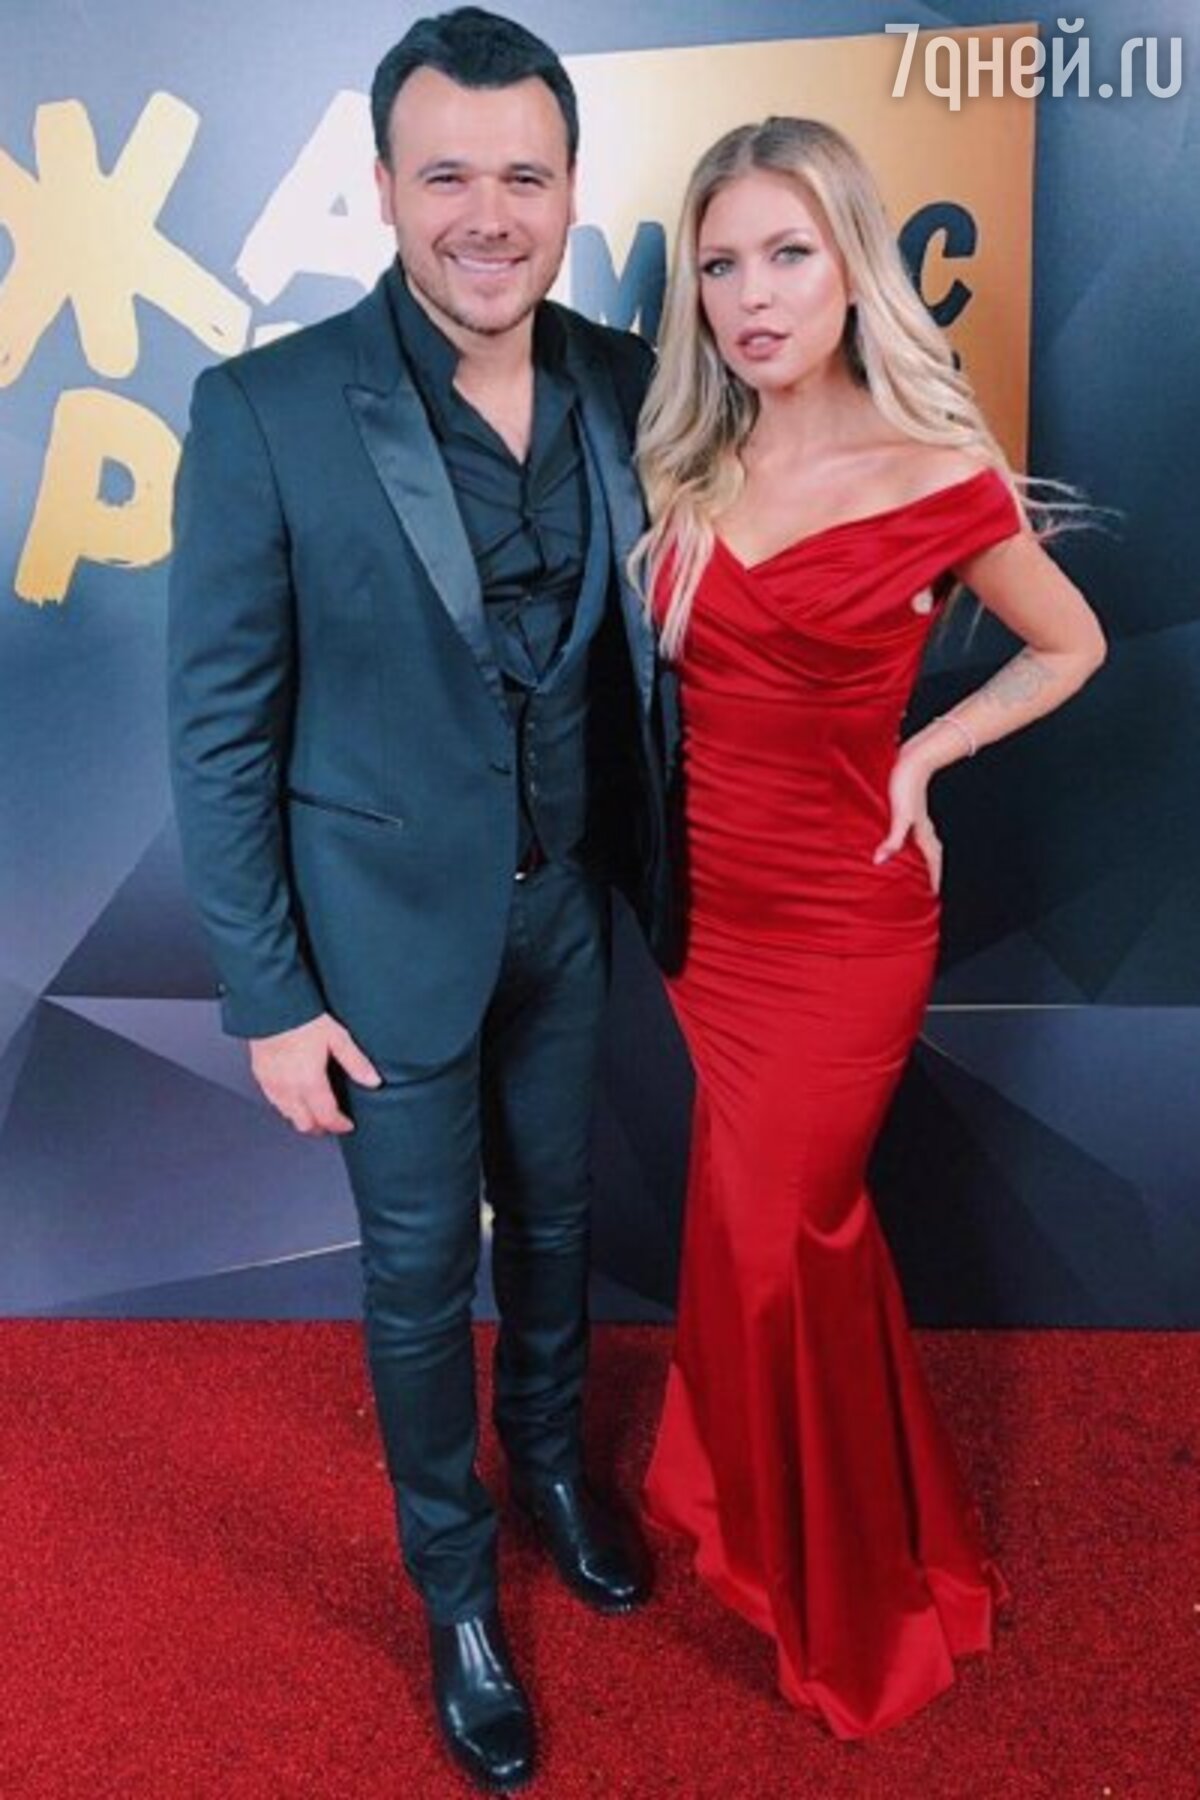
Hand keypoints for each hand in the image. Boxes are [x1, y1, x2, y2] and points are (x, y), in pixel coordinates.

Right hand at [249, 1012, 381, 1134]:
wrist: (271, 1005)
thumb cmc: (302, 1017)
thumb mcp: (337, 1037)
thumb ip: (355, 1062)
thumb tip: (373, 1081)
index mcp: (309, 1082)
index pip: (326, 1117)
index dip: (339, 1125)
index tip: (347, 1124)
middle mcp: (288, 1088)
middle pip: (305, 1124)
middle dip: (321, 1126)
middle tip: (332, 1121)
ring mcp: (271, 1084)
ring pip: (287, 1115)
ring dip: (302, 1117)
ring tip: (315, 1110)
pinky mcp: (260, 1075)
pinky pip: (273, 1101)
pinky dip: (286, 1105)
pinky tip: (294, 1095)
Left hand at [873, 746, 942, 893]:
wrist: (912, 758)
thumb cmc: (905, 785)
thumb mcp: (899, 816)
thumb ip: (892, 840)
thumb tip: (880, 861)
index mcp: (923, 834)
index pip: (933, 863)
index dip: (933, 880)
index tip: (934, 896)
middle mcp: (923, 829)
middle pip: (932, 857)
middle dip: (932, 873)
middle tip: (929, 889)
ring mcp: (918, 820)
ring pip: (924, 846)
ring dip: (923, 860)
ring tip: (917, 871)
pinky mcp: (910, 809)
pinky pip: (913, 835)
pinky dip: (910, 845)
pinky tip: (902, 842)